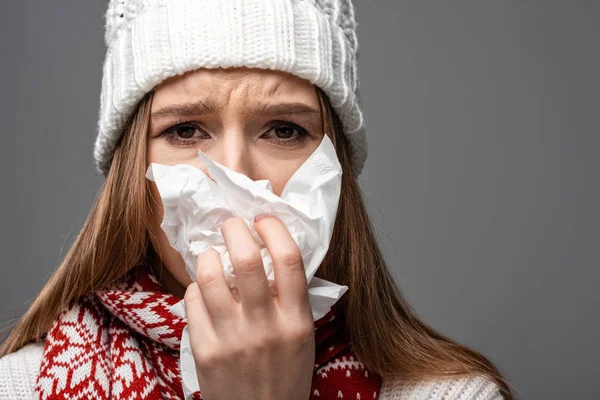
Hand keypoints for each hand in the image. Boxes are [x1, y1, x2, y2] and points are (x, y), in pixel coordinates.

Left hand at [184, 215, 314, 399]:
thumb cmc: (284, 376)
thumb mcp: (302, 338)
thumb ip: (290, 299)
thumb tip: (269, 252)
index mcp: (296, 322)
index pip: (289, 260)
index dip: (274, 229)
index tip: (264, 218)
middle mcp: (265, 328)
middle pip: (247, 260)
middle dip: (235, 230)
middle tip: (231, 224)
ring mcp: (232, 340)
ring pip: (211, 277)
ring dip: (209, 257)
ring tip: (213, 256)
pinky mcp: (205, 351)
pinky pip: (192, 302)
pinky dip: (196, 287)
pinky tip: (203, 290)